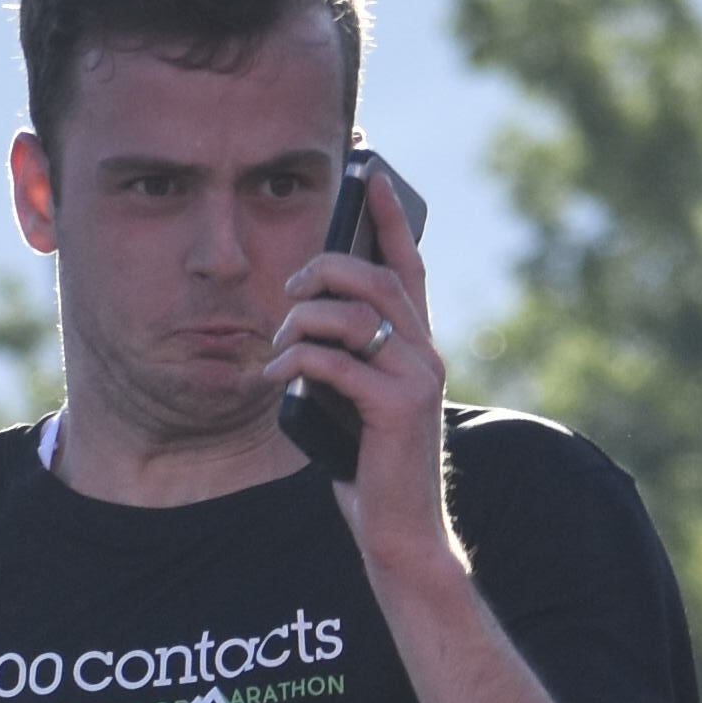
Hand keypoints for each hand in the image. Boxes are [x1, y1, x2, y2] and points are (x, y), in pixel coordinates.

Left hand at [261, 163, 451, 573]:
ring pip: (353, 312)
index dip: (387, 214)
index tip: (367, 166)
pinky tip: (274, 382)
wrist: (400, 536)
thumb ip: (340, 360)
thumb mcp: (349, 401)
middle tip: (289, 288)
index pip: (407, 263)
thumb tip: (301, 327)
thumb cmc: (368, 470)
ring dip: (301, 322)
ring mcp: (417, 378)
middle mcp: (426, 354)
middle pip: (375, 277)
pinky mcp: (398, 407)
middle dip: (323, 269)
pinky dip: (297, 365)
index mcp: (417, 347)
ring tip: (278, 350)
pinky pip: (336, 361)